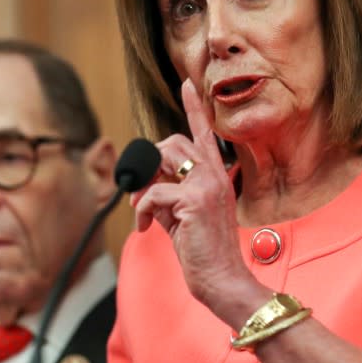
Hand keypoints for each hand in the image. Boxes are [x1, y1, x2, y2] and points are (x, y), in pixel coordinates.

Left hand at [132, 79, 249, 305]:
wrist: (222, 279)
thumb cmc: (203, 250)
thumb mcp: (182, 215)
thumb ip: (167, 192)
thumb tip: (143, 184)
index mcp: (216, 174)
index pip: (204, 132)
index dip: (193, 106)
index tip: (186, 83)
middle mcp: (214, 173)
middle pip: (171, 142)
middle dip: (149, 162)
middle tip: (141, 192)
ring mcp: (206, 184)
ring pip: (161, 159)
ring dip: (142, 184)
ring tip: (141, 210)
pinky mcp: (194, 200)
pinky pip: (152, 192)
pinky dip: (140, 210)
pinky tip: (143, 228)